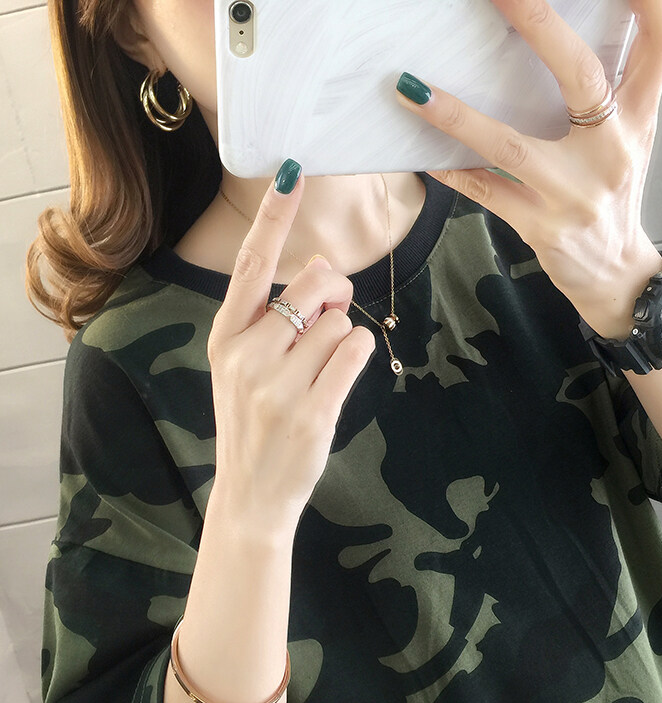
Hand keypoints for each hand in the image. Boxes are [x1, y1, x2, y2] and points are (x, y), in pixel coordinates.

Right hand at [207, 169, 376, 531]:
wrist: (251, 493)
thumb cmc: (253, 422)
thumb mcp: (243, 367)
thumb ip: (275, 320)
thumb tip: (322, 273)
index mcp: (226, 336)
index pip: (252, 264)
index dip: (274, 217)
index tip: (291, 172)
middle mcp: (247, 353)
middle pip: (316, 281)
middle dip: (333, 292)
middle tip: (328, 319)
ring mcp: (277, 384)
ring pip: (341, 320)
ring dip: (342, 338)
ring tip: (319, 372)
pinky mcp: (312, 409)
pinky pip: (356, 350)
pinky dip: (357, 356)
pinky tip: (337, 380)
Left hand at [395, 0, 661, 338]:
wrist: (616, 274)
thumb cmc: (612, 196)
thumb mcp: (627, 139)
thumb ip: (607, 92)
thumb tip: (551, 37)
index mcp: (639, 116)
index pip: (661, 37)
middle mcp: (614, 149)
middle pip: (582, 74)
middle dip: (538, 23)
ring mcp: (576, 192)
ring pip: (510, 145)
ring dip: (456, 116)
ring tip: (412, 89)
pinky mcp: (543, 226)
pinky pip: (487, 192)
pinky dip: (452, 171)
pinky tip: (422, 156)